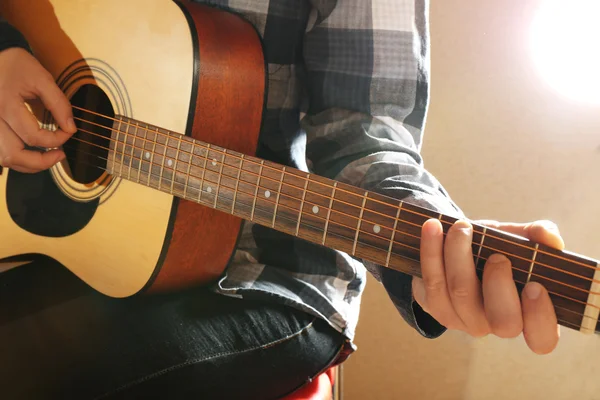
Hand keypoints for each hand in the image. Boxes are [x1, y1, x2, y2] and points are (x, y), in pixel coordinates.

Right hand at [0, 47, 75, 172]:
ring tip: (47, 157)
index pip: (34, 137)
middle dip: (41, 161)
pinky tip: (31, 153)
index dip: (57, 139)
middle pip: (12, 155)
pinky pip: (0, 152)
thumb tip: (71, 128)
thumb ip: (59, 104)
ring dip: (27, 164)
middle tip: (60, 154)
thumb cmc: (16, 64)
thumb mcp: (42, 78)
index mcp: (5, 106)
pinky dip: (16, 158)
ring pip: (3, 158)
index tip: (69, 132)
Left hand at [413, 218, 563, 353]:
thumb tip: (549, 236)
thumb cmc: (495, 248)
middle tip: (498, 257)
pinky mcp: (435, 306)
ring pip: (461, 294)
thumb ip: (535, 235)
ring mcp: (464, 319)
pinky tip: (433, 227)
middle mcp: (496, 324)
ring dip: (459, 255)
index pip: (542, 338)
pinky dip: (431, 250)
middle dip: (499, 285)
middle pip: (502, 322)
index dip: (540, 317)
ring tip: (461, 227)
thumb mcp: (516, 239)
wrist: (453, 249)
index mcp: (526, 314)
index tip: (534, 285)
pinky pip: (433, 281)